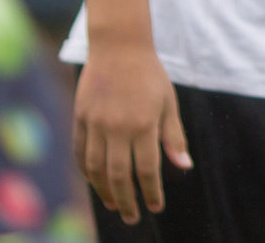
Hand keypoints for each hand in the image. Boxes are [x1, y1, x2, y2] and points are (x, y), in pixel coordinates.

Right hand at [74, 41, 189, 220]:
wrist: (119, 47)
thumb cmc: (150, 75)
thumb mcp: (168, 103)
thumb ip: (173, 136)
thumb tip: (184, 166)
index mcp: (144, 125)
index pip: (146, 170)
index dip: (151, 192)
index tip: (156, 207)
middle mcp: (118, 128)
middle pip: (119, 176)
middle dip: (126, 201)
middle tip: (132, 217)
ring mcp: (96, 124)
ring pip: (96, 169)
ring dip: (104, 191)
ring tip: (113, 204)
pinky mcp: (80, 118)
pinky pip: (80, 152)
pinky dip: (86, 172)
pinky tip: (94, 182)